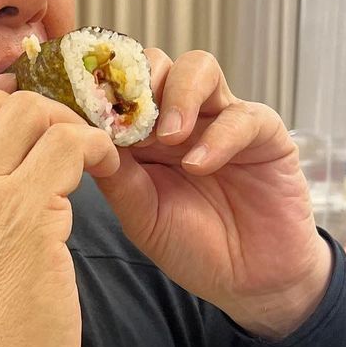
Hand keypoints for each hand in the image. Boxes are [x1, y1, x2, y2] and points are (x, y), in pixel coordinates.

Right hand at [0, 76, 118, 346]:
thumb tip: (9, 163)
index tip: (15, 110)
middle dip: (40, 109)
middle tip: (71, 139)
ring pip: (31, 113)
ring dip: (72, 126)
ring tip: (93, 157)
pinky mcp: (25, 215)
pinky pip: (70, 147)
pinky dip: (96, 148)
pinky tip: (106, 170)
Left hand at [95, 50, 331, 338]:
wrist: (249, 282)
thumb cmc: (193, 247)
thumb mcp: (141, 214)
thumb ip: (115, 175)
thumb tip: (80, 138)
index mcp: (145, 134)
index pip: (120, 88)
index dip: (101, 90)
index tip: (83, 107)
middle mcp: (183, 118)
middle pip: (157, 64)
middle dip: (138, 84)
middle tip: (128, 121)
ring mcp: (222, 120)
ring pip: (199, 69)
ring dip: (177, 95)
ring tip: (168, 138)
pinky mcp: (265, 134)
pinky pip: (242, 116)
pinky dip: (217, 137)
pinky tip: (199, 166)